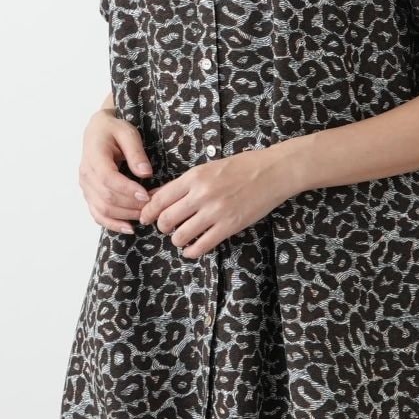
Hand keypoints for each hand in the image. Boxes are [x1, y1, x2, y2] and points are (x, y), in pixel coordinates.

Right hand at [77, 109, 156, 233]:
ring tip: (147, 214)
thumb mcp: (128, 133)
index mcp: (94, 156)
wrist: (97, 131)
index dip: (128, 190)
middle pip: (107, 198)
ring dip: (126, 215)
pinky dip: (112, 224)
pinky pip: (97, 214)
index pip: (108, 178)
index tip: (147, 196)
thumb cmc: (114, 129)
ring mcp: (86, 186)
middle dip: (132, 205)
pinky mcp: (89, 194)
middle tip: (154, 206)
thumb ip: (136, 152)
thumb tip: (146, 173)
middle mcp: (86, 174)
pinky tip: (129, 228)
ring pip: (103, 209)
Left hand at [138, 145, 295, 257]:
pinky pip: (202, 245)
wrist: (272, 172)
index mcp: (194, 177)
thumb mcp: (208, 168)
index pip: (160, 199)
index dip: (148, 212)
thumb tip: (158, 195)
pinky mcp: (229, 226)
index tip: (145, 218)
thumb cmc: (241, 166)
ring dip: (177, 239)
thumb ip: (184, 183)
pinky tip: (192, 249)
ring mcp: (215, 212)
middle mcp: (201, 195)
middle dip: (162, 227)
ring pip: (181, 235)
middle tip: (166, 228)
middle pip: (167, 219)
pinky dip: (192, 251)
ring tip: (181, 237)